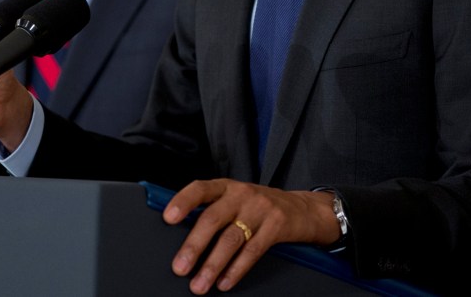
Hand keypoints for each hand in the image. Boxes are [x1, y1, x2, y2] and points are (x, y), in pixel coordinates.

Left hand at [162, 179, 340, 293]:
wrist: (302, 208)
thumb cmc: (258, 207)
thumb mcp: (236, 200)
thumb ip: (213, 211)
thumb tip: (180, 237)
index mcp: (227, 187)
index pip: (201, 188)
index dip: (183, 201)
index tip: (168, 217)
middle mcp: (242, 194)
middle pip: (213, 218)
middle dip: (194, 245)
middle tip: (180, 267)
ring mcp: (261, 209)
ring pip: (232, 238)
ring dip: (213, 264)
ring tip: (199, 284)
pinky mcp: (276, 226)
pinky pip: (253, 250)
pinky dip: (236, 269)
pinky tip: (224, 282)